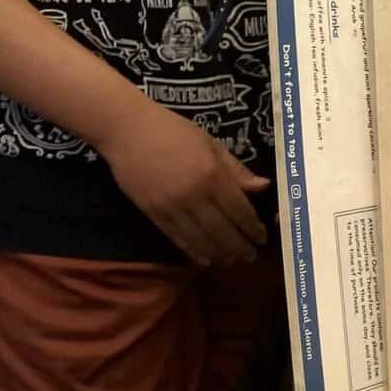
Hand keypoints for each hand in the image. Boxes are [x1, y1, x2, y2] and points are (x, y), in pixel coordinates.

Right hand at [98, 100, 269, 265]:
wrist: (127, 130)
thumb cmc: (174, 131)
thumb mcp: (212, 145)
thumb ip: (237, 170)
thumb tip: (264, 187)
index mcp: (213, 176)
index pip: (240, 211)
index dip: (253, 228)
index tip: (262, 238)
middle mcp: (194, 196)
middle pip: (223, 231)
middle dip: (240, 247)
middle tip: (251, 256)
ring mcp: (172, 207)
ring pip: (201, 240)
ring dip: (219, 254)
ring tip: (231, 260)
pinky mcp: (153, 213)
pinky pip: (177, 238)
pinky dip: (193, 251)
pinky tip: (205, 259)